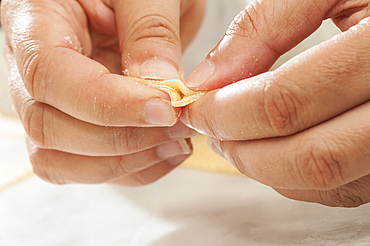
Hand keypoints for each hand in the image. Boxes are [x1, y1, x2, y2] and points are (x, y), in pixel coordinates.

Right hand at [1, 0, 204, 185]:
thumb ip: (150, 29)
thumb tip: (158, 84)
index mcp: (36, 20)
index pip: (50, 74)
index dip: (105, 102)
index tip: (163, 108)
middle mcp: (34, 68)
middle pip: (49, 128)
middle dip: (120, 139)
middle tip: (177, 126)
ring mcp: (55, 102)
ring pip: (63, 159)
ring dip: (124, 163)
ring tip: (177, 144)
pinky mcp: (80, 123)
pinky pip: (90, 164)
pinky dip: (131, 169)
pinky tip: (167, 151)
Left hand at [183, 0, 369, 206]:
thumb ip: (265, 26)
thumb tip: (210, 76)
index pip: (286, 102)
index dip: (227, 111)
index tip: (197, 105)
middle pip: (308, 156)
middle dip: (242, 148)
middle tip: (210, 127)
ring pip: (324, 180)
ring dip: (263, 167)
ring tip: (233, 137)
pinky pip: (338, 187)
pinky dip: (291, 176)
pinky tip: (269, 147)